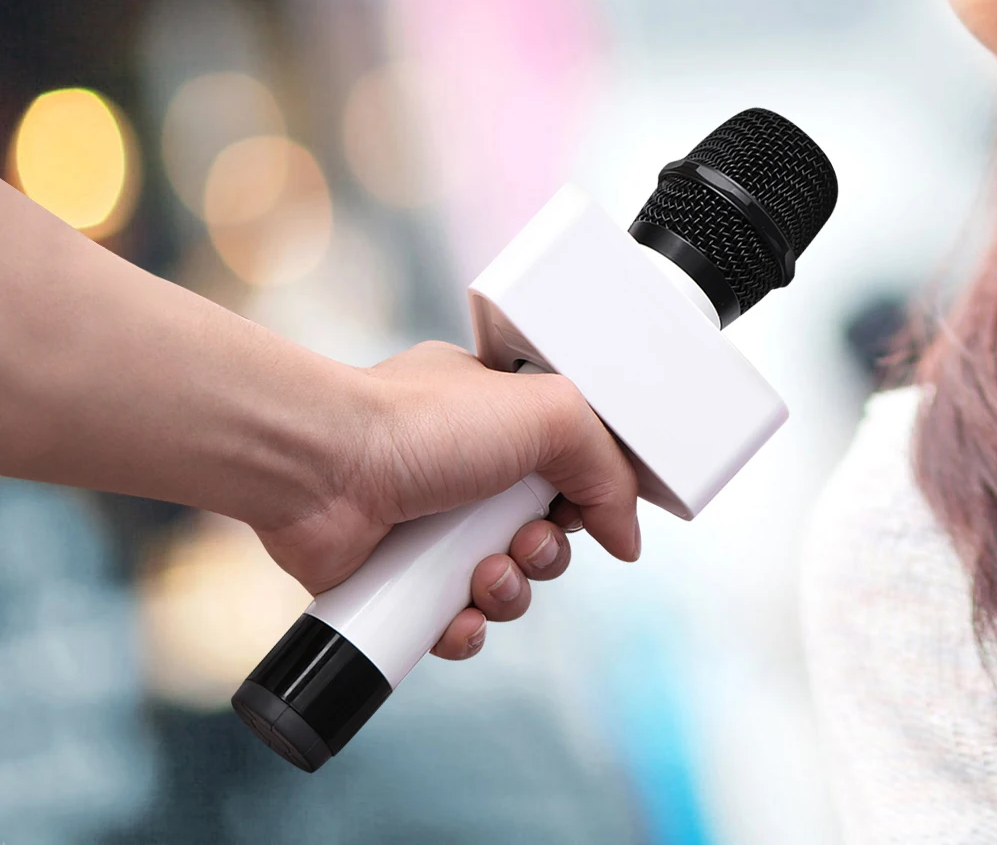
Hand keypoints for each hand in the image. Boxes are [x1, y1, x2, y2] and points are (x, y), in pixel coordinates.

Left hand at [248, 341, 640, 659]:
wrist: (322, 471)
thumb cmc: (421, 425)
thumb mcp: (550, 411)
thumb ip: (608, 466)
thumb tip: (627, 535)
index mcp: (502, 419)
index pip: (567, 468)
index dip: (583, 498)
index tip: (576, 506)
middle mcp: (467, 472)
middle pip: (543, 534)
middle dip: (547, 553)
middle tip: (525, 540)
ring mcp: (430, 529)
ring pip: (503, 585)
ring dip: (510, 593)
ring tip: (483, 575)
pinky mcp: (398, 582)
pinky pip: (454, 626)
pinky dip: (466, 630)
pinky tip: (457, 618)